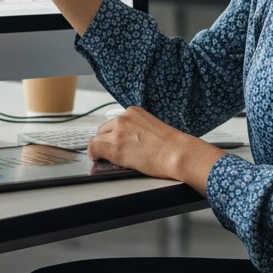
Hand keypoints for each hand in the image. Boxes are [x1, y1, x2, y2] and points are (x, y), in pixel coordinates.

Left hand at [86, 106, 224, 193]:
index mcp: (133, 112)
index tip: (113, 142)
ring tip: (106, 159)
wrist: (178, 153)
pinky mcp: (114, 147)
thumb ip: (136, 130)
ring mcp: (117, 132)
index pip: (113, 123)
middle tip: (110, 153)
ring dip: (100, 149)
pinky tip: (97, 160)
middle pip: (103, 130)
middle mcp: (123, 118)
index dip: (112, 135)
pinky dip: (94, 155)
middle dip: (105, 141)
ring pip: (97, 139)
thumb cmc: (172, 146)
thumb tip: (126, 142)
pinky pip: (93, 149)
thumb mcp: (151, 129)